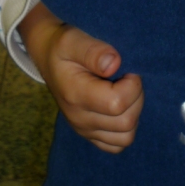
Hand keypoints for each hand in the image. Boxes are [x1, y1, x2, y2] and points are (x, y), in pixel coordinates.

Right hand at [19, 2, 143, 153]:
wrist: (48, 57)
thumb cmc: (63, 47)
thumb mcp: (73, 40)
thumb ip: (93, 51)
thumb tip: (114, 64)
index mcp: (76, 95)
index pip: (117, 103)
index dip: (132, 85)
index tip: (127, 70)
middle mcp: (79, 118)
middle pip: (126, 122)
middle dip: (136, 97)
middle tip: (127, 79)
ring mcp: (84, 129)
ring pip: (126, 137)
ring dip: (134, 113)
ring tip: (125, 92)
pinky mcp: (90, 134)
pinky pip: (117, 145)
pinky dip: (125, 129)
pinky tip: (121, 107)